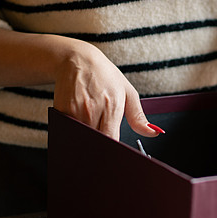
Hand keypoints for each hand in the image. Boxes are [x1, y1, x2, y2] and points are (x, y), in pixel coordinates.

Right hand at [0, 28, 159, 140]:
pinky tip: (78, 132)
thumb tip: (155, 133)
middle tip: (102, 154)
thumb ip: (140, 118)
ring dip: (86, 143)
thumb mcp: (128, 93)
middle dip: (99, 149)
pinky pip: (67, 132)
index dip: (113, 152)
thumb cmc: (105, 76)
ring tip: (91, 139)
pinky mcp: (61, 111)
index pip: (112, 141)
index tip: (115, 157)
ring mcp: (75, 111)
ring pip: (80, 139)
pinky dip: (73, 135)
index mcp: (112, 107)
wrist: (78, 60)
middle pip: (95, 143)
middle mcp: (93, 110)